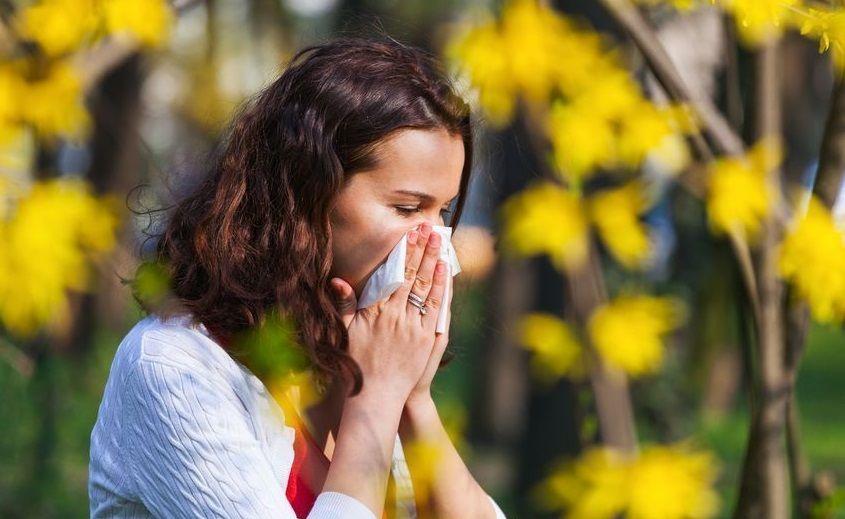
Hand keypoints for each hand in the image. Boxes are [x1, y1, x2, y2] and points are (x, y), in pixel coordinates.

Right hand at [329, 222, 446, 405]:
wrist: (376, 396)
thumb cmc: (358, 363)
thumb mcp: (345, 332)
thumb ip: (344, 305)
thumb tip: (338, 281)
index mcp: (375, 312)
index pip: (393, 274)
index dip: (403, 251)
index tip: (410, 233)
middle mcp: (395, 316)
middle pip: (412, 275)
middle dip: (421, 249)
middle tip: (429, 228)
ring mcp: (413, 327)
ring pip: (425, 287)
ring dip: (433, 262)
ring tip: (439, 242)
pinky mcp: (426, 339)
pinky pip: (435, 308)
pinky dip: (440, 287)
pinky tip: (444, 270)